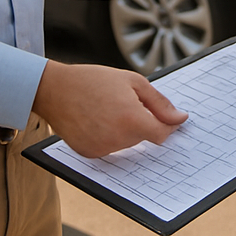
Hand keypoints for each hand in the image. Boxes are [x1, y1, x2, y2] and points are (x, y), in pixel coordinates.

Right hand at [33, 60, 187, 157]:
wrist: (56, 89)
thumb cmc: (94, 81)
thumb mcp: (133, 82)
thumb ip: (160, 103)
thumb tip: (179, 118)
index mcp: (132, 119)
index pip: (162, 134)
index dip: (166, 125)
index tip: (166, 117)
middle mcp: (118, 139)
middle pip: (144, 137)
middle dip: (142, 121)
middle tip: (125, 102)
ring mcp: (102, 149)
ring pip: (128, 143)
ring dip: (125, 129)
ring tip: (107, 109)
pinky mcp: (90, 154)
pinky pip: (110, 148)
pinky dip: (109, 136)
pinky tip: (97, 120)